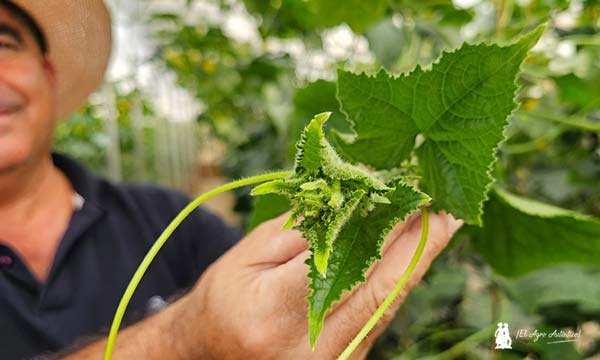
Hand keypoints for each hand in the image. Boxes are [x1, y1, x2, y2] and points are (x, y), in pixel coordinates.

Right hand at [177, 211, 462, 359]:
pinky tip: (409, 257)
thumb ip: (305, 227)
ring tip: (437, 227)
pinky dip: (395, 284)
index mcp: (273, 313)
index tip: (414, 200)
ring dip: (413, 264)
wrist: (212, 350)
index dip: (386, 232)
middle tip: (447, 214)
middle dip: (417, 249)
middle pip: (378, 292)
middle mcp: (309, 349)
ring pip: (384, 308)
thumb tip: (356, 196)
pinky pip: (376, 319)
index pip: (344, 265)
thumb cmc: (226, 296)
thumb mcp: (251, 253)